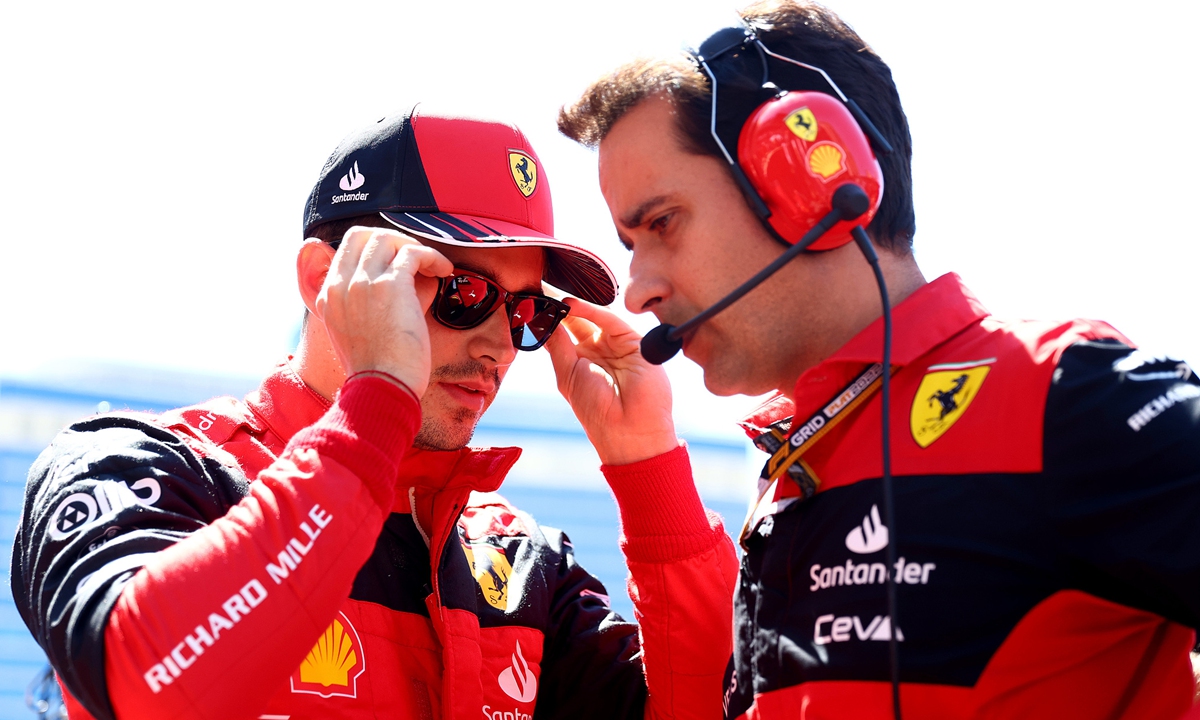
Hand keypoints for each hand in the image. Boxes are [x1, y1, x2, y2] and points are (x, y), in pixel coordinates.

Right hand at [314, 227, 452, 396]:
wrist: (381, 388)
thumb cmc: (380, 370)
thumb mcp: (361, 332)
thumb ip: (375, 302)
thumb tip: (416, 278)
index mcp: (328, 297)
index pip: (346, 250)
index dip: (376, 250)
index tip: (399, 263)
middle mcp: (340, 285)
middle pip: (362, 235)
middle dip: (393, 240)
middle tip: (415, 258)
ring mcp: (363, 283)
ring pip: (387, 238)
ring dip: (414, 247)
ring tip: (433, 265)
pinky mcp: (390, 286)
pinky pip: (413, 252)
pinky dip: (432, 256)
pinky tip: (444, 270)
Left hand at [545, 298, 677, 465]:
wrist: (628, 430)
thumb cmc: (596, 410)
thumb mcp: (567, 374)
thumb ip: (557, 345)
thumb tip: (542, 319)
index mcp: (581, 360)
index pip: (562, 331)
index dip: (547, 317)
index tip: (529, 301)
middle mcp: (599, 349)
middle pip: (577, 320)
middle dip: (558, 305)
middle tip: (537, 287)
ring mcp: (616, 344)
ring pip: (593, 317)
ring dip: (572, 304)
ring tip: (549, 292)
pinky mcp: (633, 341)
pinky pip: (610, 321)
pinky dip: (591, 310)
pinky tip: (571, 304)